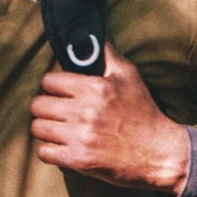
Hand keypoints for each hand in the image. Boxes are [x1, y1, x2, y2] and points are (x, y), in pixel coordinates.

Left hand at [30, 44, 191, 195]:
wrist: (159, 153)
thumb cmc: (144, 112)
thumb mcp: (130, 75)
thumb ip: (107, 54)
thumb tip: (90, 36)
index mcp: (95, 88)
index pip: (49, 81)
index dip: (53, 86)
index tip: (60, 93)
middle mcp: (84, 111)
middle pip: (37, 105)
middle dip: (45, 107)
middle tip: (56, 112)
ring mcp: (80, 137)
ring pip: (37, 128)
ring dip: (45, 128)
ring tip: (58, 129)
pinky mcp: (78, 160)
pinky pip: (44, 152)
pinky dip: (50, 150)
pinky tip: (62, 147)